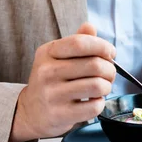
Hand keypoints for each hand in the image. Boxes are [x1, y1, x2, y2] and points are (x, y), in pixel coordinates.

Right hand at [8, 22, 115, 141]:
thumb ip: (76, 41)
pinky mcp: (59, 115)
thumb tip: (90, 27)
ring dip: (107, 86)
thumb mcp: (58, 56)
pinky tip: (93, 101)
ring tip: (103, 87)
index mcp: (48, 52)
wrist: (31, 112)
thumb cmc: (51, 80)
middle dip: (110, 69)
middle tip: (110, 74)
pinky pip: (93, 107)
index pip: (80, 42)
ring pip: (97, 86)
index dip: (102, 46)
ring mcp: (52, 94)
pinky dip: (100, 103)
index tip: (111, 53)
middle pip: (94, 64)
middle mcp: (47, 72)